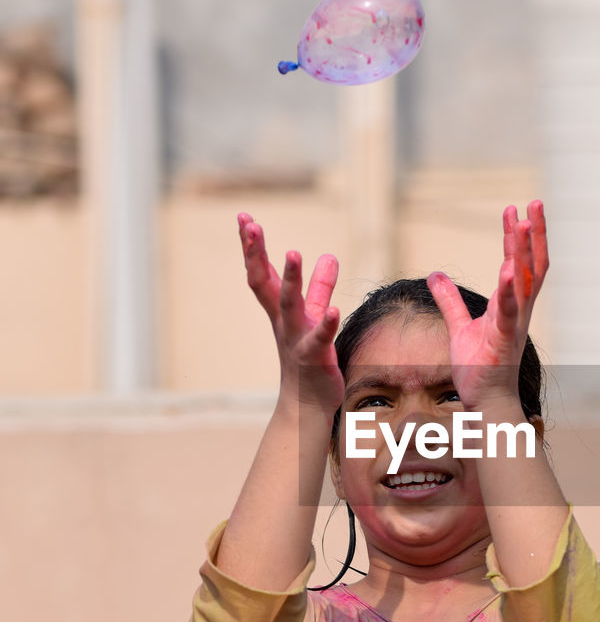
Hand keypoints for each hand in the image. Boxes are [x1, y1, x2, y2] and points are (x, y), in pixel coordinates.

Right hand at [238, 212, 343, 414]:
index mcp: (279, 311)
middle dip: (256, 254)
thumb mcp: (313, 317)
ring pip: (290, 306)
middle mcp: (282, 322)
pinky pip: (320, 338)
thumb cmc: (309, 357)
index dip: (252, 247)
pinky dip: (326, 323)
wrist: (306, 404)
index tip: (244, 218)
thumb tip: (329, 256)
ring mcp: (296, 339)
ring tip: (294, 253)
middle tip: (251, 225)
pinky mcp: (316, 357)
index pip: (261, 273)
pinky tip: (334, 309)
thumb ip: (320, 287)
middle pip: (264, 283)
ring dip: (291, 279)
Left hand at [426, 200, 548, 408]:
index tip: (515, 210)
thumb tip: (434, 275)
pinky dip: (510, 287)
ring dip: (525, 251)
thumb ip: (449, 300)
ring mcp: (514, 323)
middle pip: (533, 264)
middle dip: (534, 233)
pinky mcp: (503, 338)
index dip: (518, 237)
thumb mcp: (459, 327)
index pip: (520, 262)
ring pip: (526, 280)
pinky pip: (509, 309)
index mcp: (511, 305)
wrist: (487, 400)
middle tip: (532, 202)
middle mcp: (519, 310)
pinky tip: (508, 266)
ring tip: (523, 222)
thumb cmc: (479, 367)